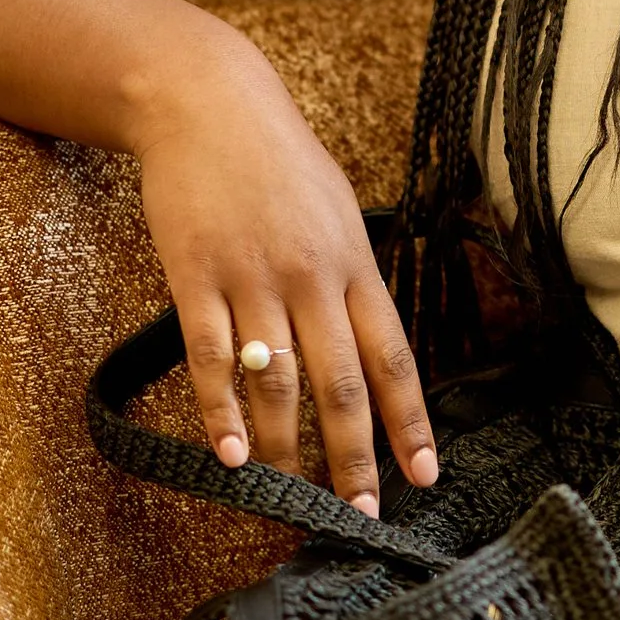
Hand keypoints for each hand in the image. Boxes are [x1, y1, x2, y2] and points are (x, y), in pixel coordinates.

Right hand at [133, 31, 438, 513]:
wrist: (207, 103)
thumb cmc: (279, 161)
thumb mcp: (337, 210)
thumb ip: (352, 277)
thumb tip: (371, 348)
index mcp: (354, 263)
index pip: (393, 358)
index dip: (410, 422)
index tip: (424, 478)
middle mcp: (312, 277)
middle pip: (341, 384)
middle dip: (354, 458)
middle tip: (361, 515)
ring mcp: (252, 279)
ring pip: (278, 383)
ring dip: (288, 452)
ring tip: (293, 502)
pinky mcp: (196, 278)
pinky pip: (213, 359)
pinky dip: (222, 414)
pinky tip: (232, 457)